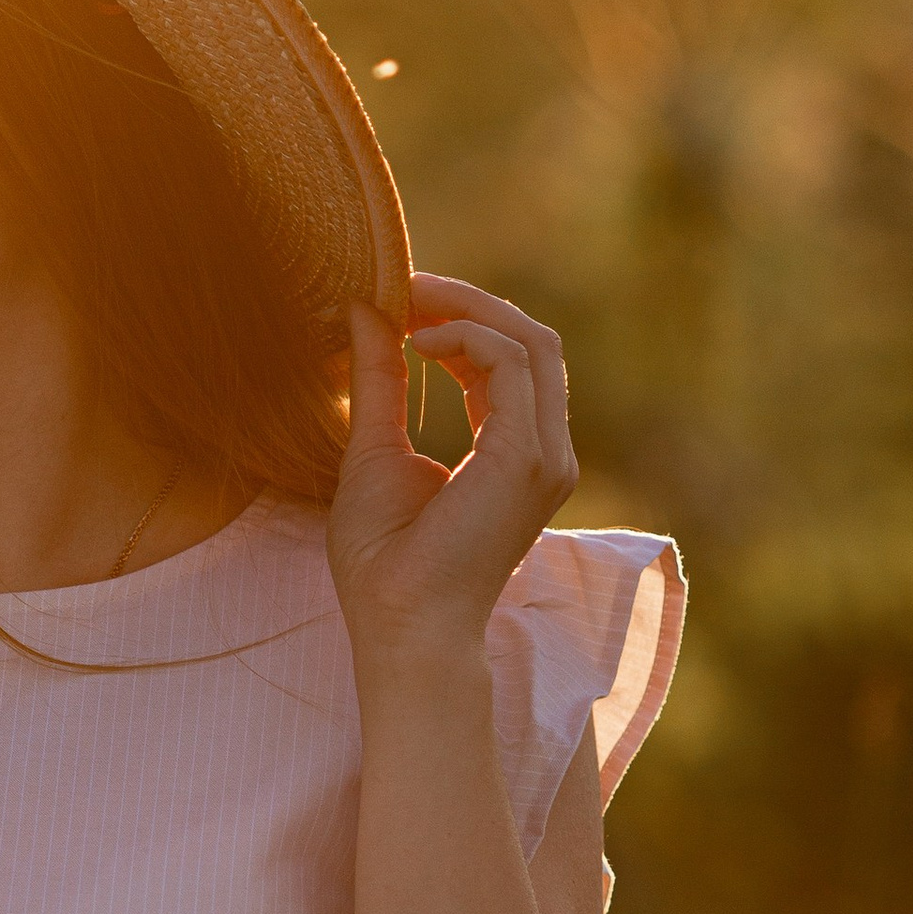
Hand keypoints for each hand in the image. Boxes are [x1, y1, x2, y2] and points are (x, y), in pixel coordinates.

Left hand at [328, 277, 577, 668]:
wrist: (401, 628)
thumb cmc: (384, 564)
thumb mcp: (373, 451)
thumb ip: (380, 381)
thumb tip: (367, 312)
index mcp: (515, 453)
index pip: (508, 362)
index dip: (460, 320)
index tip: (403, 300)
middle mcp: (544, 452)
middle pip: (530, 340)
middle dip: (469, 303)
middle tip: (406, 285)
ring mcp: (546, 456)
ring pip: (531, 343)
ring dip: (469, 310)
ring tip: (408, 301)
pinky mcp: (529, 459)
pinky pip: (513, 365)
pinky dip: (467, 339)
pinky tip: (419, 342)